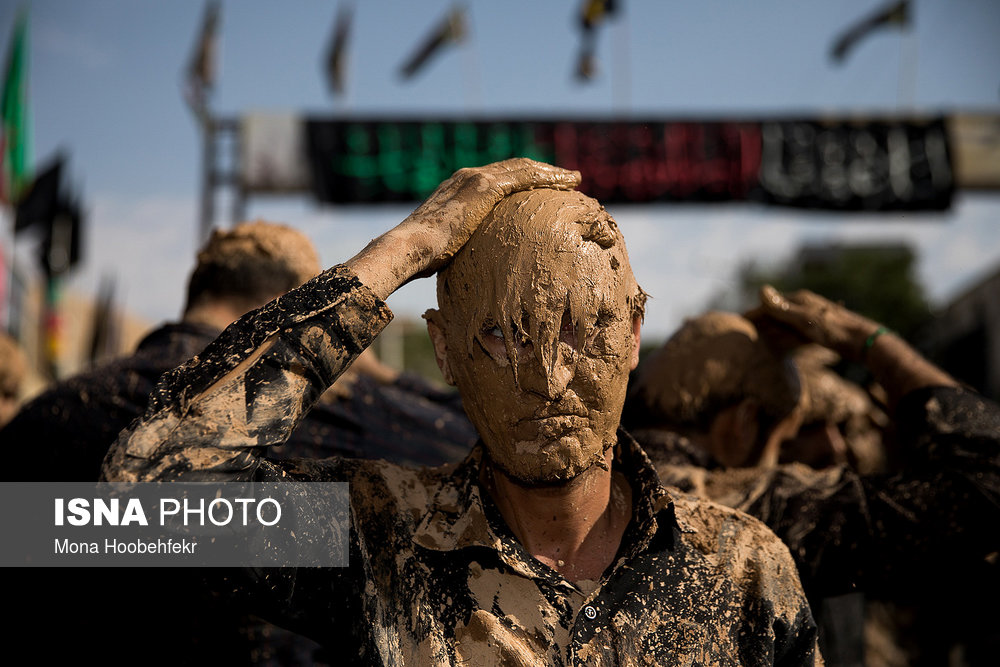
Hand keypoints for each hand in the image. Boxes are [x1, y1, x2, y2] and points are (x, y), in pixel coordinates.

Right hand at [399, 158, 580, 275]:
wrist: (410, 247)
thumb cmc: (423, 257)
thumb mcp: (448, 247)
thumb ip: (463, 244)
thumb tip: (471, 264)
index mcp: (459, 188)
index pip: (499, 178)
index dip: (524, 181)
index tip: (543, 188)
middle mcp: (468, 176)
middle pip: (514, 168)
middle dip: (542, 172)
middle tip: (567, 178)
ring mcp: (476, 178)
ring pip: (523, 168)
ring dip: (551, 172)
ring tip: (573, 179)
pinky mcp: (484, 186)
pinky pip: (524, 177)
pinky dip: (547, 178)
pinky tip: (566, 183)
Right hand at [749, 285, 881, 361]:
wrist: (864, 342)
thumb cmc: (834, 329)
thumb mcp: (804, 318)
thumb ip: (782, 307)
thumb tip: (760, 290)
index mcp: (799, 300)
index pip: (769, 306)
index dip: (753, 314)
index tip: (738, 321)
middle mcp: (803, 307)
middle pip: (776, 316)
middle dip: (761, 324)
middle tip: (744, 335)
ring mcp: (810, 319)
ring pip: (785, 326)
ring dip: (772, 333)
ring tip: (756, 343)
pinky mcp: (818, 332)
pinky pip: (796, 335)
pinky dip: (786, 340)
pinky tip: (781, 348)